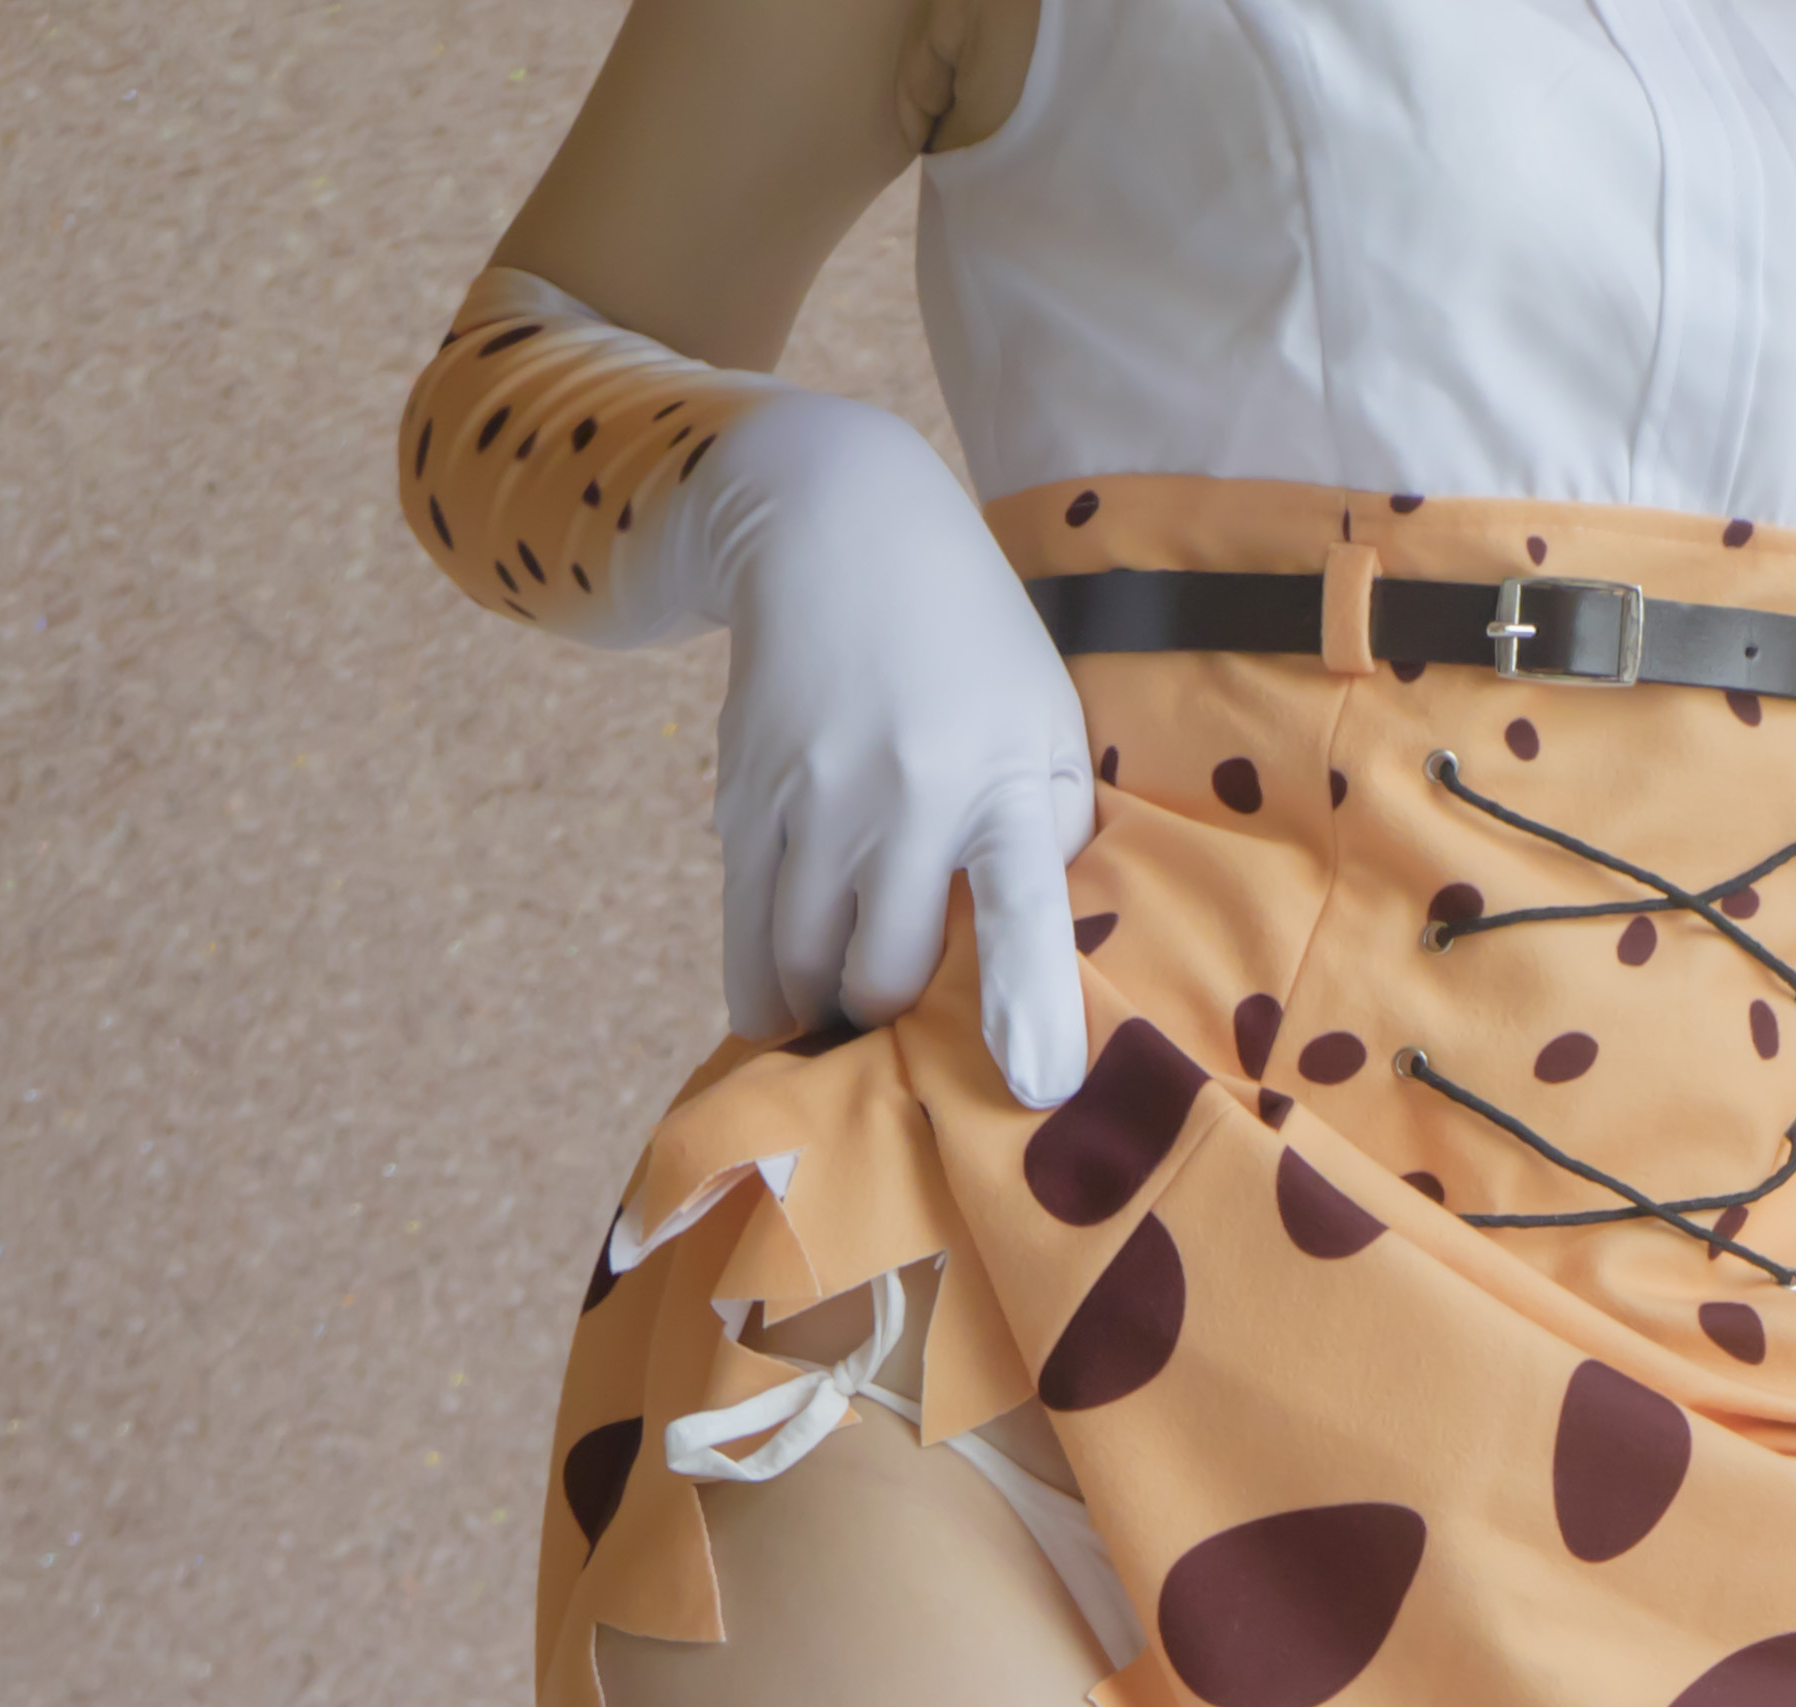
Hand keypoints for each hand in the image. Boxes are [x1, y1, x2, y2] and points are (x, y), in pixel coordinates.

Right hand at [692, 393, 1100, 1107]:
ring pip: (795, 964)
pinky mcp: (740, 798)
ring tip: (843, 1009)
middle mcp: (897, 797)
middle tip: (908, 1019)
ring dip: (820, 1008)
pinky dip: (764, 979)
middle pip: (879, 972)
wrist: (834, 530)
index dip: (1029, 1006)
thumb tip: (1041, 948)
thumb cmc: (969, 644)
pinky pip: (744, 928)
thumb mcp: (1044, 717)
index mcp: (995, 780)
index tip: (1037, 1088)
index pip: (1021, 908)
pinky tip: (785, 993)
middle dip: (891, 1018)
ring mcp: (806, 799)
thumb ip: (1054, 829)